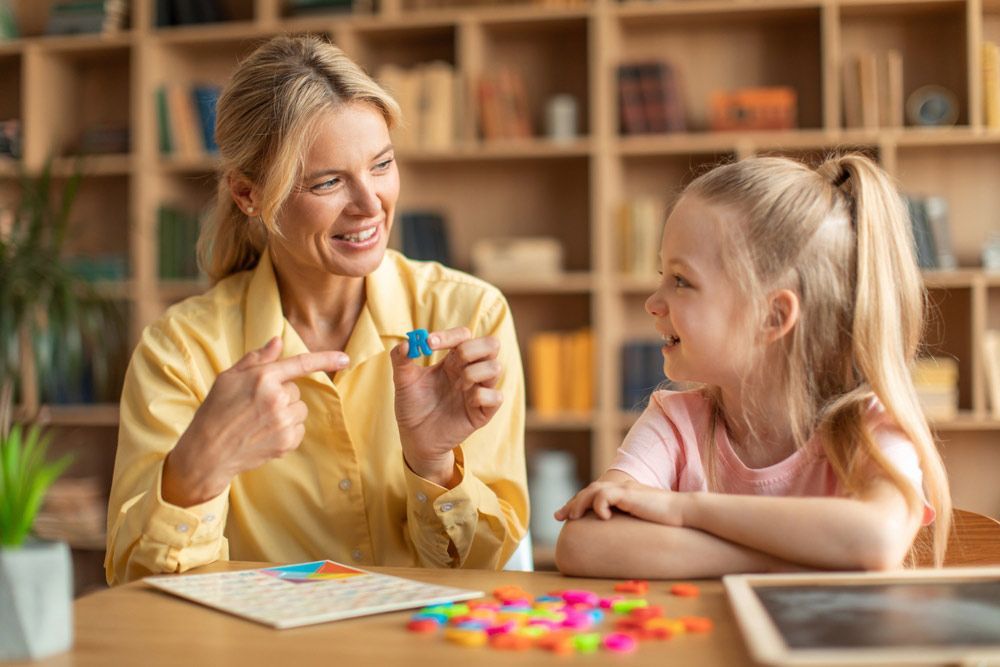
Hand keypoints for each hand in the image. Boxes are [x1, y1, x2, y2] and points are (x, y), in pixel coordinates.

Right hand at [162, 337, 349, 506]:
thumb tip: (278, 341)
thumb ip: (257, 358)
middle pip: (296, 391)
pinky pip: (299, 429)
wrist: (208, 452)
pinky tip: (265, 434)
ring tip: (260, 421)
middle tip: (257, 406)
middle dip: (282, 395)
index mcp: (262, 377)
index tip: (345, 358)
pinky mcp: (287, 441)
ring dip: (286, 413)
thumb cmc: (215, 411)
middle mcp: (276, 398)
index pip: (301, 363)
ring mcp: (283, 421)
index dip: (325, 359)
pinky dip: (287, 431)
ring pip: (300, 410)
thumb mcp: (229, 378)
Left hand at [391, 327, 502, 486]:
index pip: (464, 336)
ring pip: (496, 367)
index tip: (428, 343)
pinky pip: (496, 397)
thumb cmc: (412, 406)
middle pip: (491, 344)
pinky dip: (482, 395)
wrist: (415, 438)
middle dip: (473, 348)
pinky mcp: (484, 412)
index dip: (449, 335)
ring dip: (476, 372)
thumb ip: (401, 359)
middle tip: (454, 360)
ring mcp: (479, 390)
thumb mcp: (403, 381)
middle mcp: (469, 371)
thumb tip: (406, 343)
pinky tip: (467, 402)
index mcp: (453, 360)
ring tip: (459, 384)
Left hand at [554, 478, 682, 525]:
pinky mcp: (631, 495)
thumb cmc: (668, 521)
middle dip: (572, 503)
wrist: (685, 512)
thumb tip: (618, 545)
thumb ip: (629, 525)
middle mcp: (622, 488)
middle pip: (589, 490)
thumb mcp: (642, 522)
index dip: (578, 503)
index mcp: (623, 493)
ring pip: (594, 490)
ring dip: (580, 503)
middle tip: (558, 517)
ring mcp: (626, 490)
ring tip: (573, 516)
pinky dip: (600, 504)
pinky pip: (607, 495)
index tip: (565, 516)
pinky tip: (601, 516)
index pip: (594, 494)